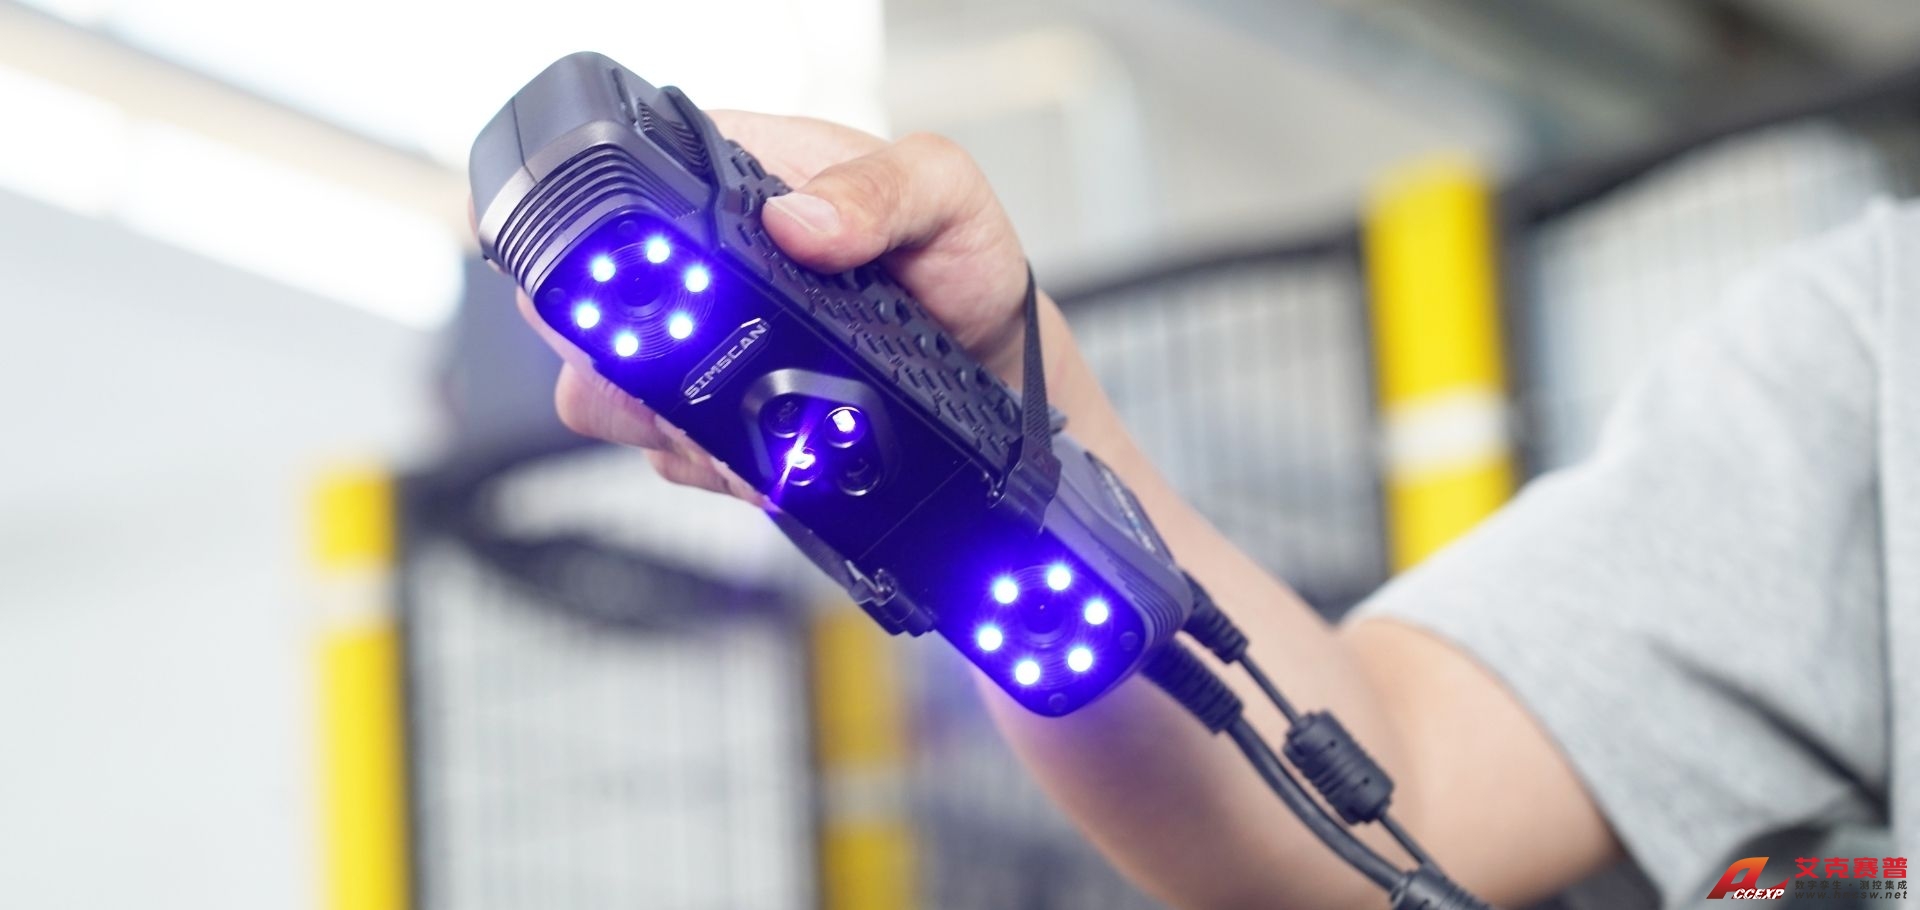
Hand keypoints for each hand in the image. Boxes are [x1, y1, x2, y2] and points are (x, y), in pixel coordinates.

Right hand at [511, 110, 1034, 501]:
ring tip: (752, 430)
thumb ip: (880, 191)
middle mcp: (701, 267)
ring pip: (612, 401)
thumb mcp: (943, 195)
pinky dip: (711, 465)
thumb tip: (797, 218)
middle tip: (707, 386)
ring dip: (667, 428)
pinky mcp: (722, 420)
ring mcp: (702, 350)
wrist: (992, 367)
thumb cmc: (961, 261)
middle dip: (626, 369)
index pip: (618, 209)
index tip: (654, 311)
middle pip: (581, 320)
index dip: (606, 265)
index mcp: (732, 181)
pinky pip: (673, 454)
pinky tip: (766, 455)